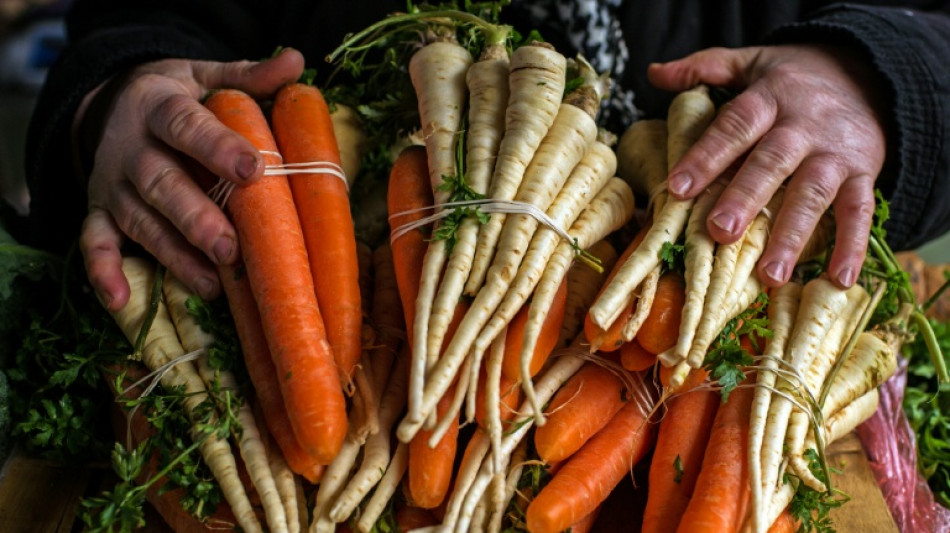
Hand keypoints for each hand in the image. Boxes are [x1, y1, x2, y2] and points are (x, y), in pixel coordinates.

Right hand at [78, 48, 304, 310]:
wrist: (111, 102)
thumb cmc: (178, 97)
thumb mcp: (205, 77)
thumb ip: (247, 75)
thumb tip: (297, 61)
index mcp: (160, 106)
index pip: (187, 126)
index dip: (217, 147)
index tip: (253, 169)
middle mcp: (132, 147)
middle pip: (161, 184)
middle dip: (195, 217)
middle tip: (230, 247)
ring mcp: (112, 183)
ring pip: (139, 221)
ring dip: (172, 254)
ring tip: (210, 284)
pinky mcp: (99, 210)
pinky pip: (94, 243)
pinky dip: (102, 272)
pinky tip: (121, 301)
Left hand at [648, 44, 886, 288]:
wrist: (870, 73)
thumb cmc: (794, 79)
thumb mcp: (752, 62)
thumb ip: (706, 67)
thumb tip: (655, 73)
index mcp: (770, 98)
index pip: (735, 126)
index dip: (707, 156)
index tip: (678, 188)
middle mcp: (803, 126)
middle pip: (772, 162)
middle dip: (746, 198)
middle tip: (720, 232)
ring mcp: (835, 153)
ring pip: (814, 193)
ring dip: (793, 235)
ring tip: (771, 275)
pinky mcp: (863, 174)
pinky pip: (860, 211)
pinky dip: (852, 246)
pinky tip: (839, 279)